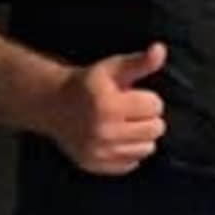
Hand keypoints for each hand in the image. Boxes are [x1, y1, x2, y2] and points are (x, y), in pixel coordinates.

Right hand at [41, 44, 167, 175]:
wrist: (54, 105)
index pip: (155, 106)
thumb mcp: (113, 68)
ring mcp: (99, 151)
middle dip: (147, 118)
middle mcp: (103, 130)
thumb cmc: (88, 84)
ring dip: (141, 136)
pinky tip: (116, 139)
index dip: (147, 98)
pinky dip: (128, 152)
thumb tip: (159, 50)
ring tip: (124, 124)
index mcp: (108, 104)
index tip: (132, 96)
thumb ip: (140, 62)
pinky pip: (132, 163)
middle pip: (156, 129)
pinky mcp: (96, 165)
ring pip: (148, 148)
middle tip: (129, 111)